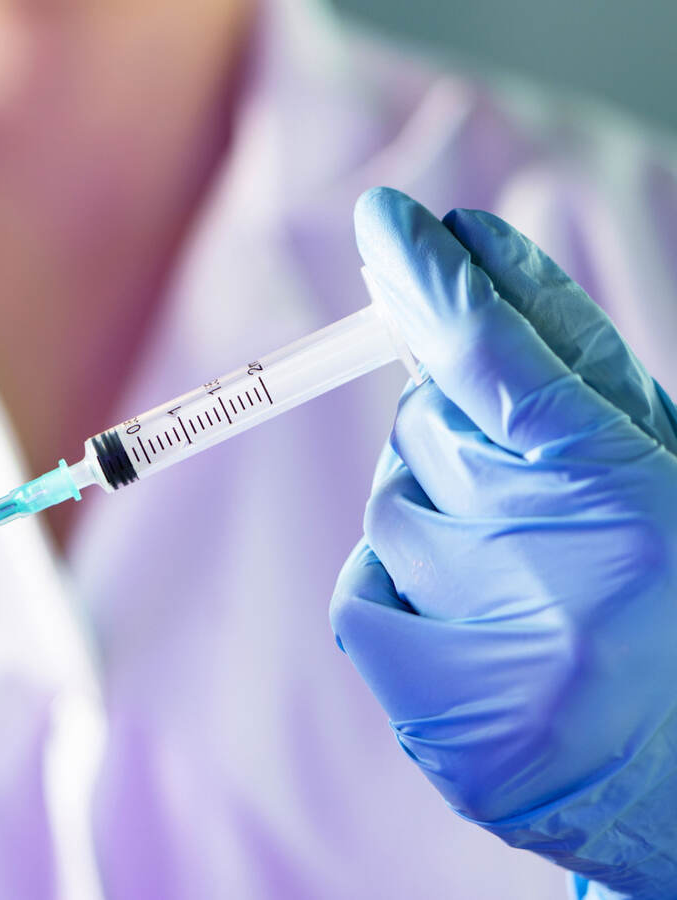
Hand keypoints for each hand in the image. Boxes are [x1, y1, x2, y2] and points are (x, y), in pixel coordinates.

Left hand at [331, 188, 676, 897]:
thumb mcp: (656, 468)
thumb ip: (571, 376)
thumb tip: (469, 269)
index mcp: (636, 499)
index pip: (503, 362)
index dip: (438, 286)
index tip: (389, 224)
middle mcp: (564, 575)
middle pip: (426, 430)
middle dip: (457, 439)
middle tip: (523, 499)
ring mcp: (496, 657)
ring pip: (390, 507)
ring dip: (435, 520)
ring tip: (518, 583)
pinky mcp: (441, 720)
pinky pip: (360, 592)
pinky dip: (396, 591)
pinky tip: (470, 629)